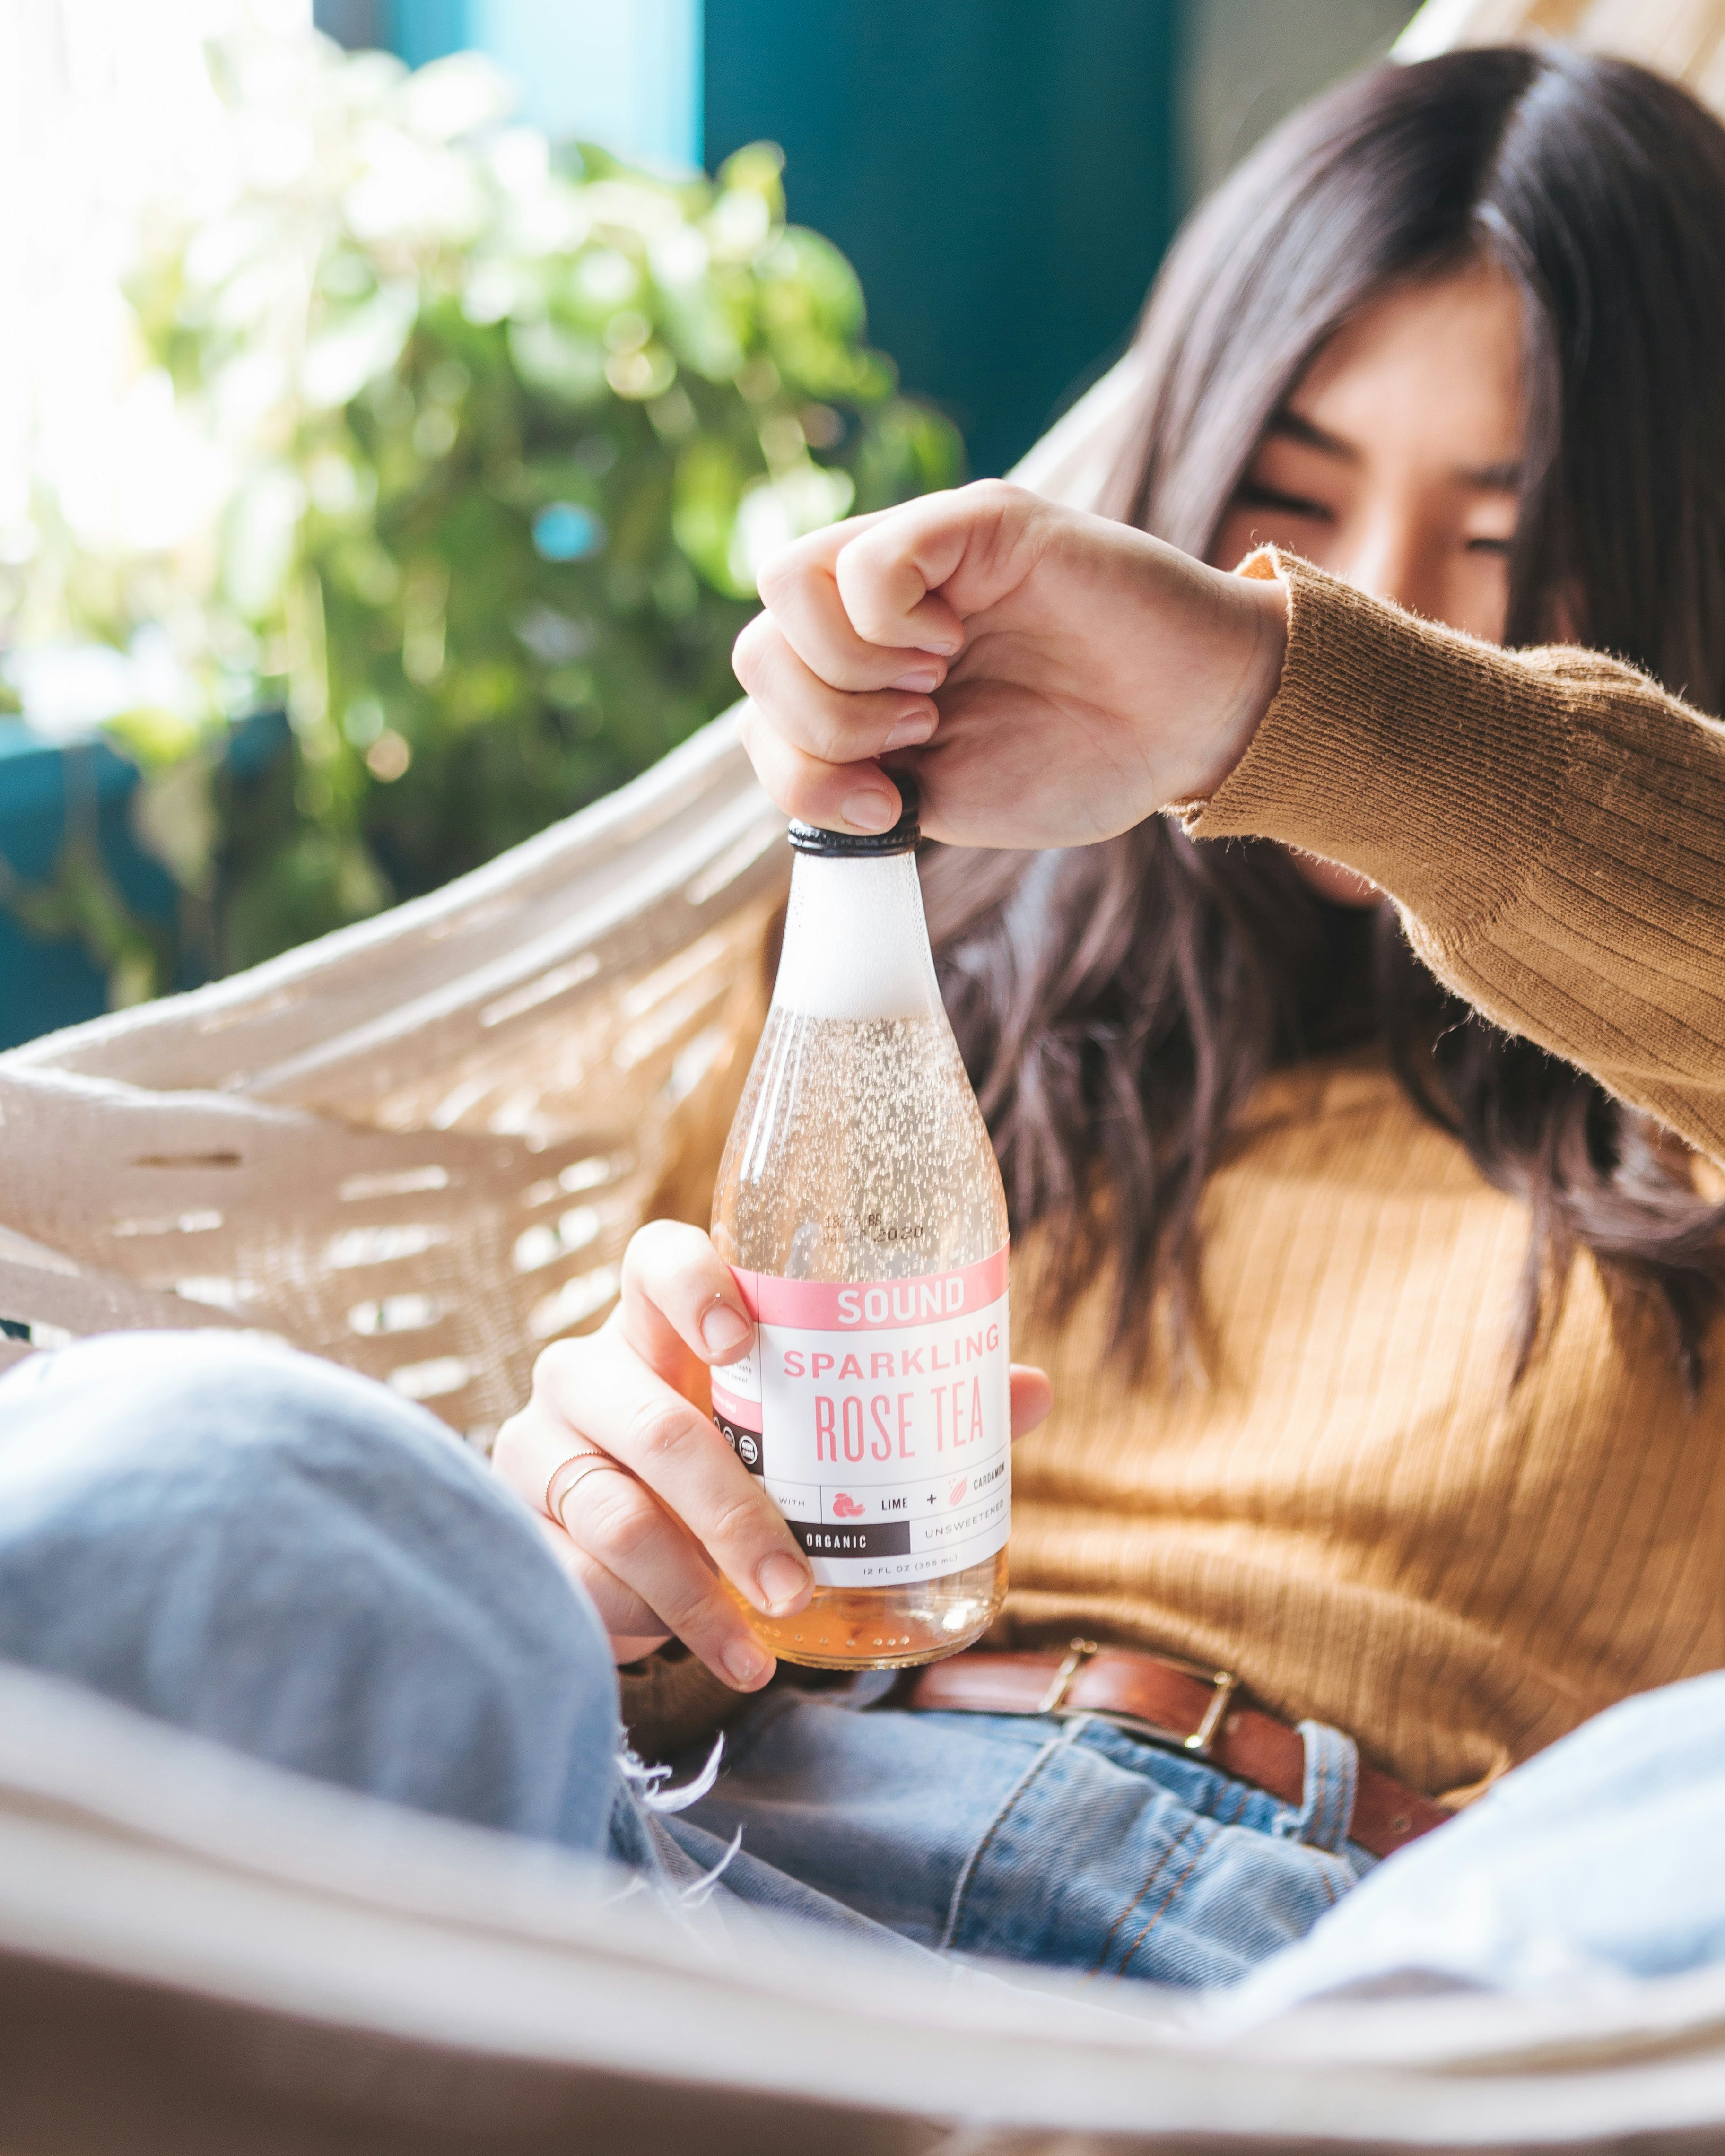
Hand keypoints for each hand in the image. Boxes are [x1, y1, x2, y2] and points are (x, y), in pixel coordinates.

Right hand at [492, 1220, 1054, 1690]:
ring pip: (612, 1510)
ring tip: (761, 1650)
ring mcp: (543, 1452)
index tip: (741, 1339)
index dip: (690, 1284)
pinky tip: (715, 1655)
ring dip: (695, 1590)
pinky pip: (576, 1577)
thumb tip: (1030, 1391)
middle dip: (729, 1507)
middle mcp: (588, 1374)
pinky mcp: (525, 1534)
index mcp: (660, 1328)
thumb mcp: (800, 1434)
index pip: (653, 1262)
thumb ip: (901, 1405)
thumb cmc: (732, 1466)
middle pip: (646, 1415)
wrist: (622, 1554)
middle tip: (796, 1576)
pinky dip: (650, 1626)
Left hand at [732, 480, 1288, 848]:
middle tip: (916, 736)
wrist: (1190, 728)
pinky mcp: (975, 521)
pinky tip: (951, 644)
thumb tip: (796, 775)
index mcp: (865, 670)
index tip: (887, 807)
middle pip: (755, 646)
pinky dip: (888, 621)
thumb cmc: (1082, 759)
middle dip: (821, 725)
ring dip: (847, 671)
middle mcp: (880, 605)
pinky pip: (868, 555)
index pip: (762, 698)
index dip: (796, 769)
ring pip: (784, 586)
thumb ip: (857, 780)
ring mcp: (923, 554)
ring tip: (933, 690)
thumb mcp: (943, 798)